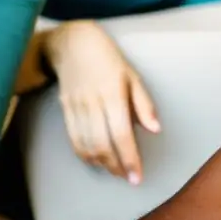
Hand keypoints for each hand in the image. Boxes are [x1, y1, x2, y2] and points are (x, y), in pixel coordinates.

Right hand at [45, 21, 160, 183]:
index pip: (121, 134)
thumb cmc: (108, 59)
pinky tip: (95, 160)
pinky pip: (73, 138)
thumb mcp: (132, 76)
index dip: (130, 159)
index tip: (137, 177)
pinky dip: (84, 155)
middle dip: (116, 166)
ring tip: (114, 170)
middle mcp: (92, 101)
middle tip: (127, 177)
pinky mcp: (64, 108)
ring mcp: (76, 105)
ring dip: (100, 163)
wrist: (73, 43)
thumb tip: (155, 130)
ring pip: (85, 145)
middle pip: (102, 144)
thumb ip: (144, 104)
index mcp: (113, 93)